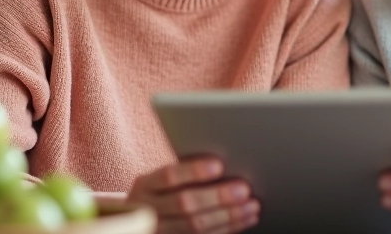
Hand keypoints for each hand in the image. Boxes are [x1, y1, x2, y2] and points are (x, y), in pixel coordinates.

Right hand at [128, 157, 259, 233]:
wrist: (139, 221)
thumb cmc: (161, 193)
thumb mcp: (161, 180)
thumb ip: (184, 173)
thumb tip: (225, 164)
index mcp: (145, 185)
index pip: (168, 176)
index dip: (193, 171)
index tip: (219, 165)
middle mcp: (148, 210)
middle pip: (184, 203)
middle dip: (218, 197)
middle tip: (244, 189)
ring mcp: (159, 230)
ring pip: (195, 226)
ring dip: (229, 216)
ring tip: (251, 206)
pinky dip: (228, 229)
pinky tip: (244, 220)